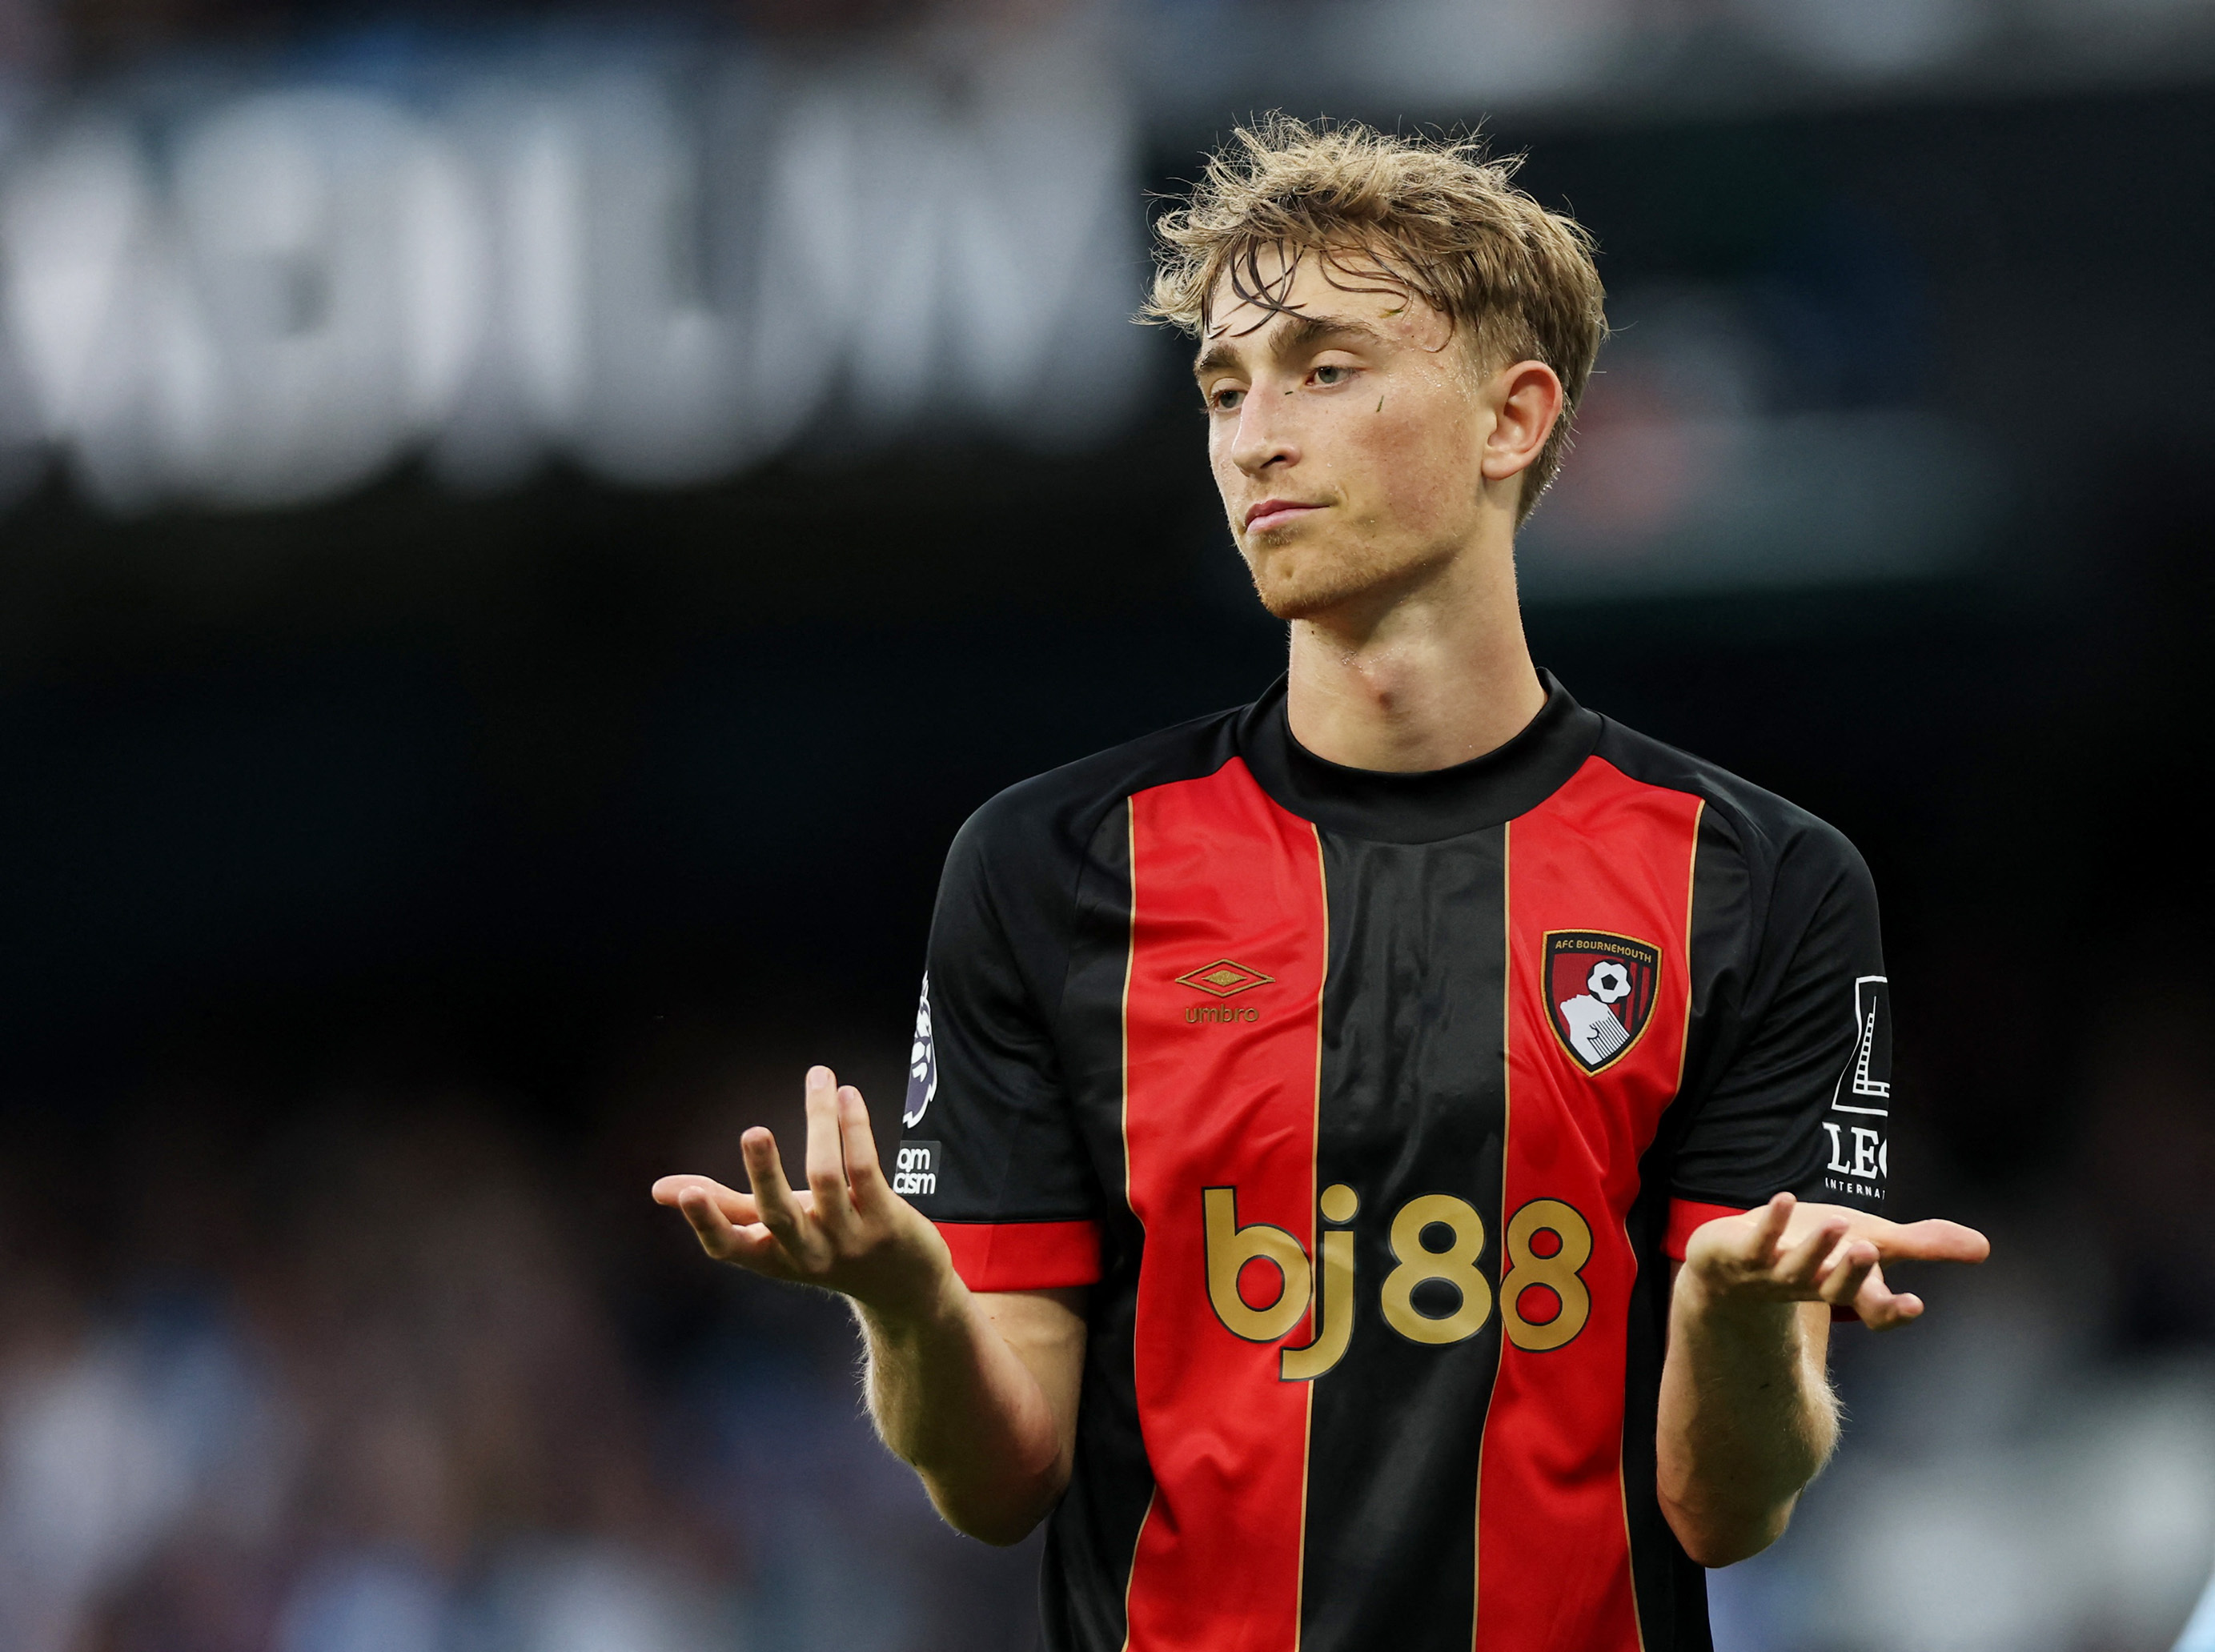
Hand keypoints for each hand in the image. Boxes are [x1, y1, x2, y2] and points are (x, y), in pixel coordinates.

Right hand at [651, 1066, 955, 1323]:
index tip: (686, 1192)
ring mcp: (848, 1239)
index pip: (729, 1247)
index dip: (706, 1222)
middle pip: (780, 1214)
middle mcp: (807, 1252)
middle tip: (753, 1132)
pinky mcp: (886, 1221)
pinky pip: (866, 1169)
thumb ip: (724, 1208)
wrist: (904, 1288)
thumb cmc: (826, 1247)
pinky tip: (847, 1097)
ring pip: (827, 1177)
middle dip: (765, 1172)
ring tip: (817, 1078)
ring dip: (821, 1122)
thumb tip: (660, 1188)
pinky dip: (855, 1129)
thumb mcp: (775, 1233)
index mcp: (771, 1256)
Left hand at [1680, 1193, 1989, 1330]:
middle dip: (1855, 1275)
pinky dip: (1771, 1221)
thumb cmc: (1812, 1249)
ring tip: (1842, 1223)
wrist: (1736, 1257)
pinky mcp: (1744, 1252)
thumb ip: (1925, 1245)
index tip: (1915, 1305)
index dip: (1893, 1311)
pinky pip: (1758, 1240)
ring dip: (1818, 1247)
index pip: (1874, 1310)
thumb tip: (1984, 1247)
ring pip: (1799, 1266)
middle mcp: (1812, 1284)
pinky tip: (1784, 1197)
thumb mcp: (1873, 1241)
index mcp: (1846, 1287)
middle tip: (1872, 1253)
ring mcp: (1775, 1272)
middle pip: (1836, 1288)